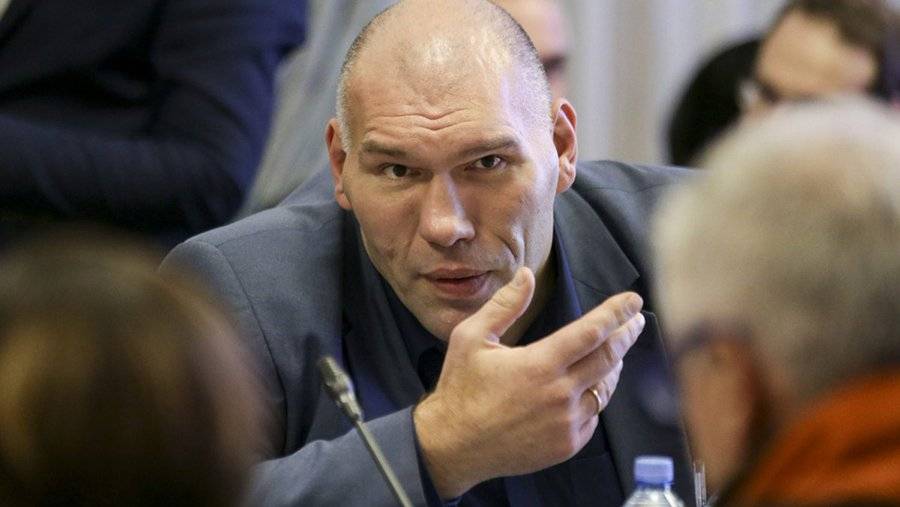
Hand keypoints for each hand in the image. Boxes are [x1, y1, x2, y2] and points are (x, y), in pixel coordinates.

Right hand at [413, 267, 644, 498]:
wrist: (453, 446)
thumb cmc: (460, 389)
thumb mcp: (471, 338)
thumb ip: (504, 305)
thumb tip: (526, 275)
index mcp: (540, 364)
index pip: (592, 333)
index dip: (616, 314)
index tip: (633, 300)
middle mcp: (560, 394)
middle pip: (609, 358)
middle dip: (626, 335)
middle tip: (636, 321)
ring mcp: (566, 423)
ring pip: (605, 388)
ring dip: (614, 366)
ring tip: (614, 351)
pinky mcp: (566, 445)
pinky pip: (593, 415)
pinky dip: (595, 396)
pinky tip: (590, 386)